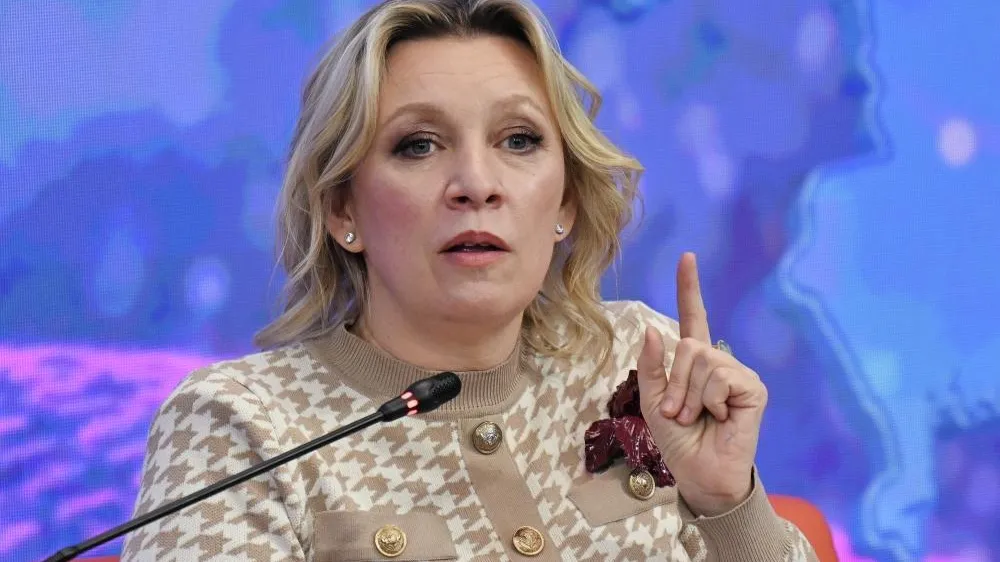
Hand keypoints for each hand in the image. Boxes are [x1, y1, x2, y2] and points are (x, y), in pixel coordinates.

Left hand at [636, 252, 766, 515]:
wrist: (699, 473)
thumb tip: (654, 329)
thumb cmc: (677, 439)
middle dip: (673, 383)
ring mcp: (737, 373)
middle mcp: (718, 362)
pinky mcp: (753, 389)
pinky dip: (709, 401)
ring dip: (688, 396)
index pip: (694, 316)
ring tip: (696, 418)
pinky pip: (720, 378)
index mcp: (694, 362)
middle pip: (688, 346)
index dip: (690, 287)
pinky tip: (719, 418)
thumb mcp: (652, 401)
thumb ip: (651, 366)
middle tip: (677, 412)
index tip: (687, 257)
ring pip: (702, 361)